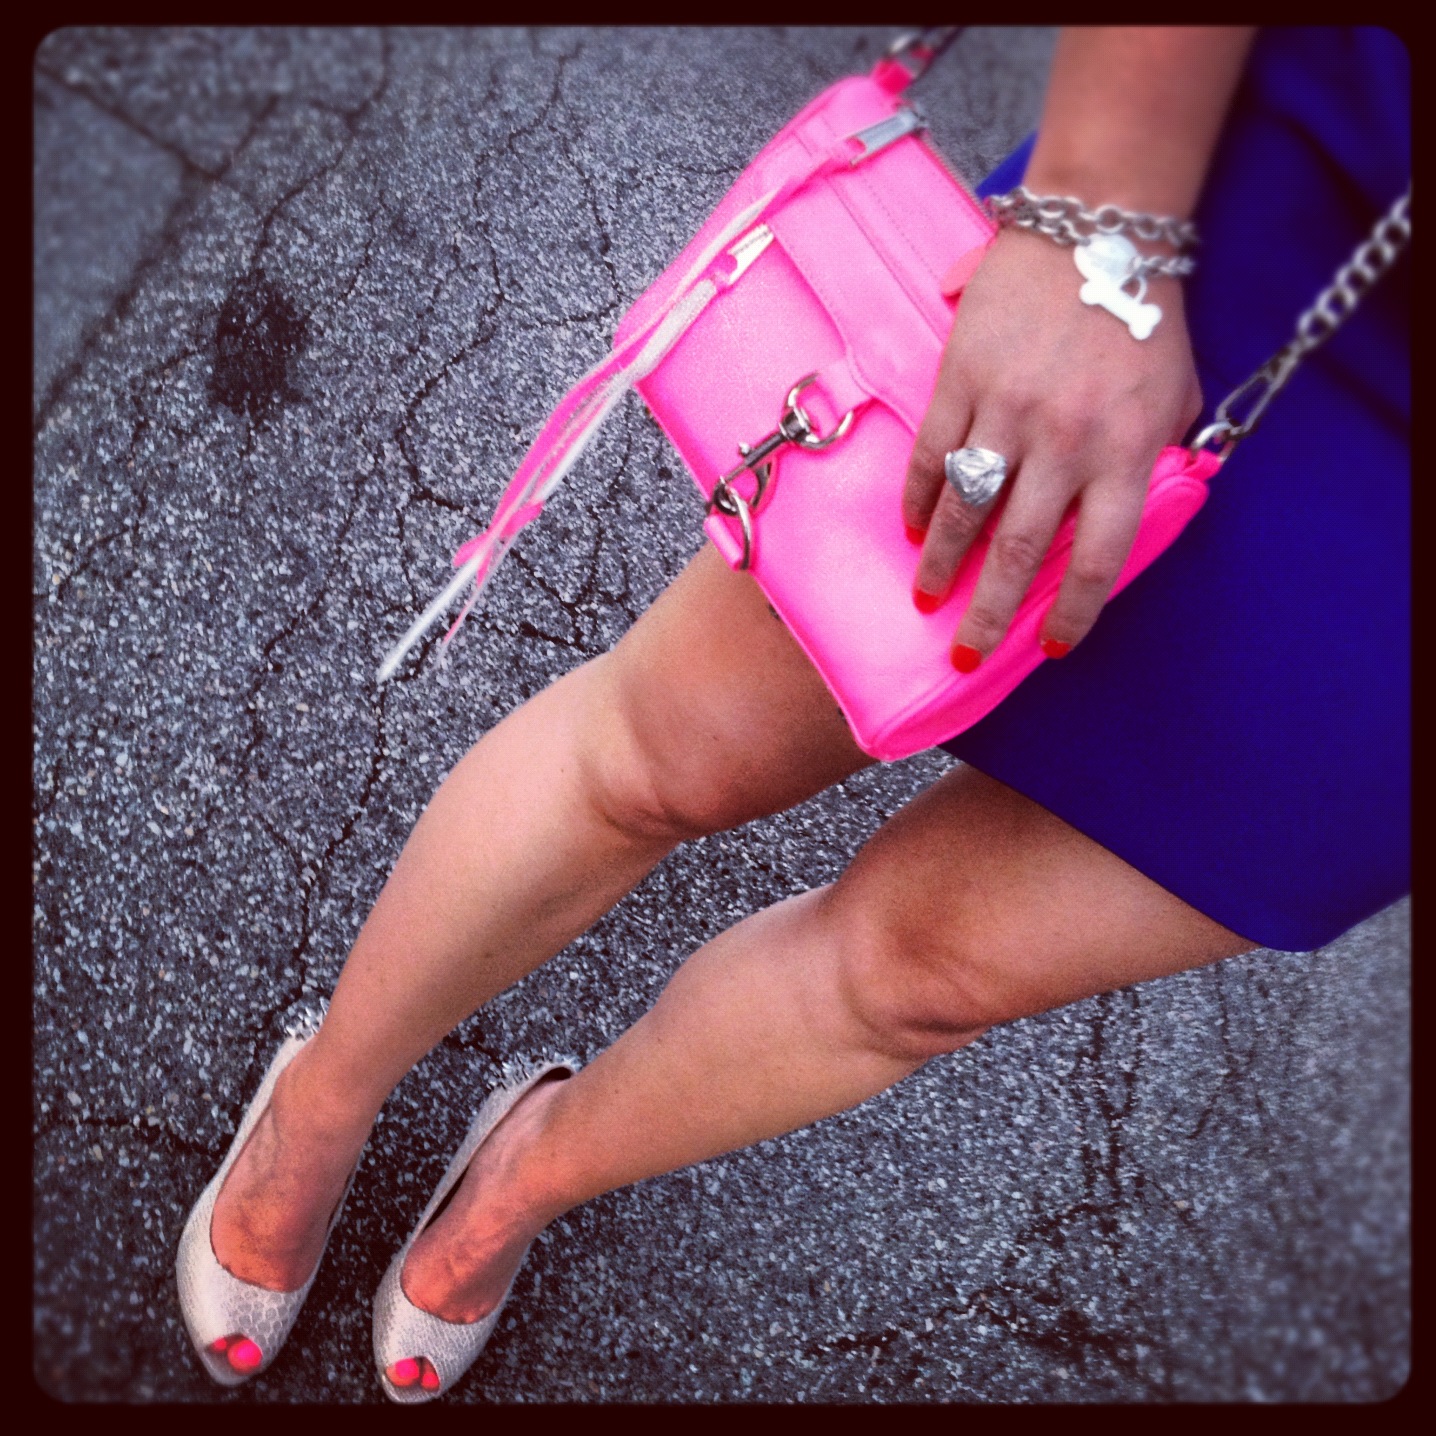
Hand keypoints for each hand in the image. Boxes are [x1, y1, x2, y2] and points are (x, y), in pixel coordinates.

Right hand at [902, 225, 1202, 667]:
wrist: (1096, 228)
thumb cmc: (1143, 314)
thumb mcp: (1178, 393)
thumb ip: (1159, 456)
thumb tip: (1129, 512)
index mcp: (1127, 449)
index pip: (1098, 556)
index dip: (1072, 612)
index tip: (1048, 647)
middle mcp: (1065, 441)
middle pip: (1019, 548)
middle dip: (989, 610)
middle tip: (964, 651)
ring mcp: (1008, 410)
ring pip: (965, 509)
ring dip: (941, 562)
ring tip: (926, 597)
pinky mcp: (962, 379)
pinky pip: (932, 454)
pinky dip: (917, 497)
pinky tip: (910, 527)